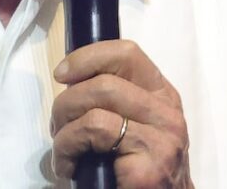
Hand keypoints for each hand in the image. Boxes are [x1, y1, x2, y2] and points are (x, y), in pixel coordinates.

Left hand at [51, 40, 193, 188]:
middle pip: (104, 82)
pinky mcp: (149, 167)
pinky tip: (68, 167)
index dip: (88, 58)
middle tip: (57, 126)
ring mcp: (162, 140)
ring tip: (63, 150)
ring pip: (95, 107)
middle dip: (66, 102)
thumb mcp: (132, 125)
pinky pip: (93, 135)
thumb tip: (70, 80)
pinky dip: (67, 149)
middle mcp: (168, 113)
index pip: (127, 54)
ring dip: (64, 128)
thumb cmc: (137, 171)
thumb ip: (114, 100)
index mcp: (163, 96)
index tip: (62, 74)